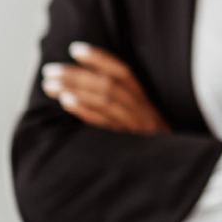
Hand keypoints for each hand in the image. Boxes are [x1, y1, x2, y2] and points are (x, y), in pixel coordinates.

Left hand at [41, 42, 170, 134]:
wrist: (171, 172)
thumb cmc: (149, 146)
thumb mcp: (143, 123)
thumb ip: (124, 107)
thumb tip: (86, 90)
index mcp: (145, 102)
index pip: (123, 73)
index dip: (100, 59)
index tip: (75, 49)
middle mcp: (143, 110)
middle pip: (108, 84)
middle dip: (76, 74)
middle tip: (50, 71)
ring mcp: (136, 125)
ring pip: (105, 99)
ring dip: (75, 89)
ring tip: (50, 85)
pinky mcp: (129, 142)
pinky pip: (105, 122)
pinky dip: (85, 110)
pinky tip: (66, 102)